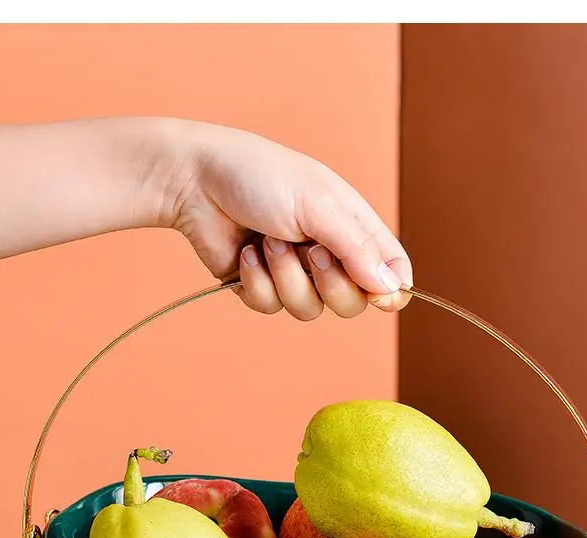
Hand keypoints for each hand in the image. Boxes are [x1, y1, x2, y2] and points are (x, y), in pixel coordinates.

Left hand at [159, 122, 412, 320]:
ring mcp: (295, 273)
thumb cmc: (260, 177)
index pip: (391, 270)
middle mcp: (329, 253)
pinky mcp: (261, 287)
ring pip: (310, 311)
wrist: (194, 181)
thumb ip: (357, 248)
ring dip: (286, 277)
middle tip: (310, 251)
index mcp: (353, 227)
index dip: (392, 291)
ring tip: (267, 241)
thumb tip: (391, 289)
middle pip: (353, 303)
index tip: (382, 298)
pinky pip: (271, 308)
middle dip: (330, 283)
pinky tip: (246, 252)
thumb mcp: (319, 205)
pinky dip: (257, 281)